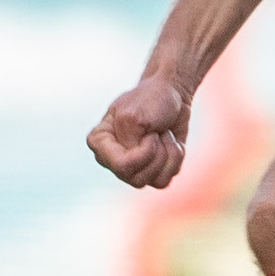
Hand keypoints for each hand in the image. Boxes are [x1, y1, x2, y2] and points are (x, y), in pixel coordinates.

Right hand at [87, 72, 191, 188]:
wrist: (172, 94)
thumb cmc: (151, 99)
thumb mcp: (135, 115)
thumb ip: (129, 140)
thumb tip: (139, 162)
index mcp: (99, 142)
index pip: (121, 166)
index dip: (143, 153)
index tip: (148, 132)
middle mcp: (111, 160)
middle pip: (136, 179)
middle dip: (157, 154)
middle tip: (155, 133)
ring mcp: (131, 168)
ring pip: (154, 181)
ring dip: (167, 154)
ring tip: (162, 135)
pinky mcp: (151, 172)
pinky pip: (165, 180)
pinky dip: (175, 159)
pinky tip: (170, 143)